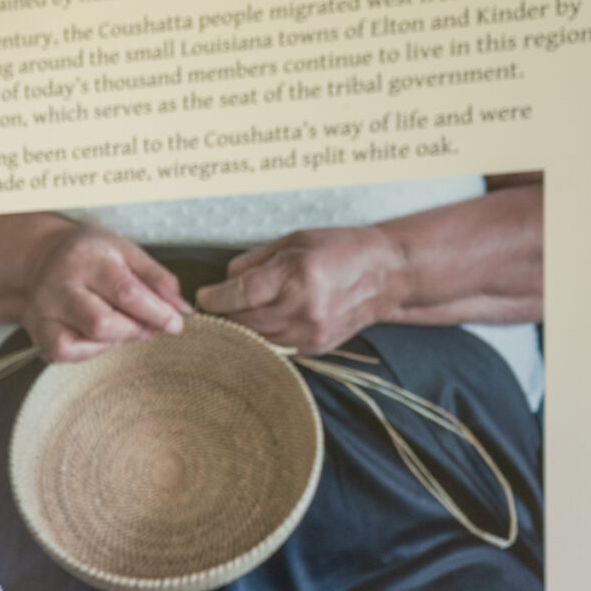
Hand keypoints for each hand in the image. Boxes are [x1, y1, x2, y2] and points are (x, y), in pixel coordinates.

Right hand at [20, 226, 188, 362]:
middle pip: (101, 324)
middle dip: (134, 330)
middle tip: (147, 326)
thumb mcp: (126, 253)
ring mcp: (43, 311)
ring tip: (120, 328)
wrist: (41, 256)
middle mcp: (60, 286)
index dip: (156, 313)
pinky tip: (97, 338)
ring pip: (79, 343)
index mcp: (87, 260)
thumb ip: (157, 279)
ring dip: (111, 342)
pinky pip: (63, 353)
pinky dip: (88, 351)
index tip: (175, 323)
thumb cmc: (90, 255)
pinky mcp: (35, 330)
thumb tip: (181, 310)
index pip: (126, 293)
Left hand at [196, 226, 403, 353]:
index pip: (239, 295)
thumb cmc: (338, 250)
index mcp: (298, 275)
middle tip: (216, 305)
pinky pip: (273, 347)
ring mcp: (311, 333)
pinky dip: (262, 336)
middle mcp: (304, 308)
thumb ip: (253, 262)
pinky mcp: (314, 348)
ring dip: (241, 328)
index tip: (204, 297)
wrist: (387, 274)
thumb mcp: (293, 242)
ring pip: (255, 339)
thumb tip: (222, 283)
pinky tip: (264, 322)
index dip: (214, 298)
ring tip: (240, 312)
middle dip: (224, 314)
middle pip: (243, 321)